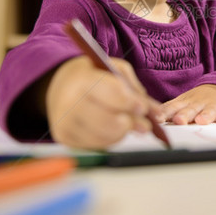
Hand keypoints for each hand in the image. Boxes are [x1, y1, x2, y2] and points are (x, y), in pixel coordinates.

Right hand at [44, 56, 160, 149]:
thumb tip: (155, 114)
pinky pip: (98, 145)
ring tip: (126, 123)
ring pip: (106, 136)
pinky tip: (112, 128)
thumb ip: (135, 88)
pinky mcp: (65, 138)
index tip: (143, 108)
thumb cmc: (92, 76)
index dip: (130, 103)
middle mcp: (69, 103)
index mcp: (82, 80)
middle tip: (144, 124)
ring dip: (123, 132)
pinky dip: (111, 139)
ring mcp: (65, 123)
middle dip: (131, 123)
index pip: (111, 94)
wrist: (60, 86)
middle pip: (109, 121)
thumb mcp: (113, 68)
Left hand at [158, 84, 215, 125]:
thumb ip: (168, 111)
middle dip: (184, 115)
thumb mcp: (181, 102)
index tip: (158, 120)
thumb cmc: (196, 100)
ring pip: (209, 110)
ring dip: (206, 115)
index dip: (165, 113)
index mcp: (184, 103)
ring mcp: (213, 104)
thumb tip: (148, 119)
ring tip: (202, 121)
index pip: (172, 108)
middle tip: (179, 121)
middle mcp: (198, 103)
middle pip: (190, 109)